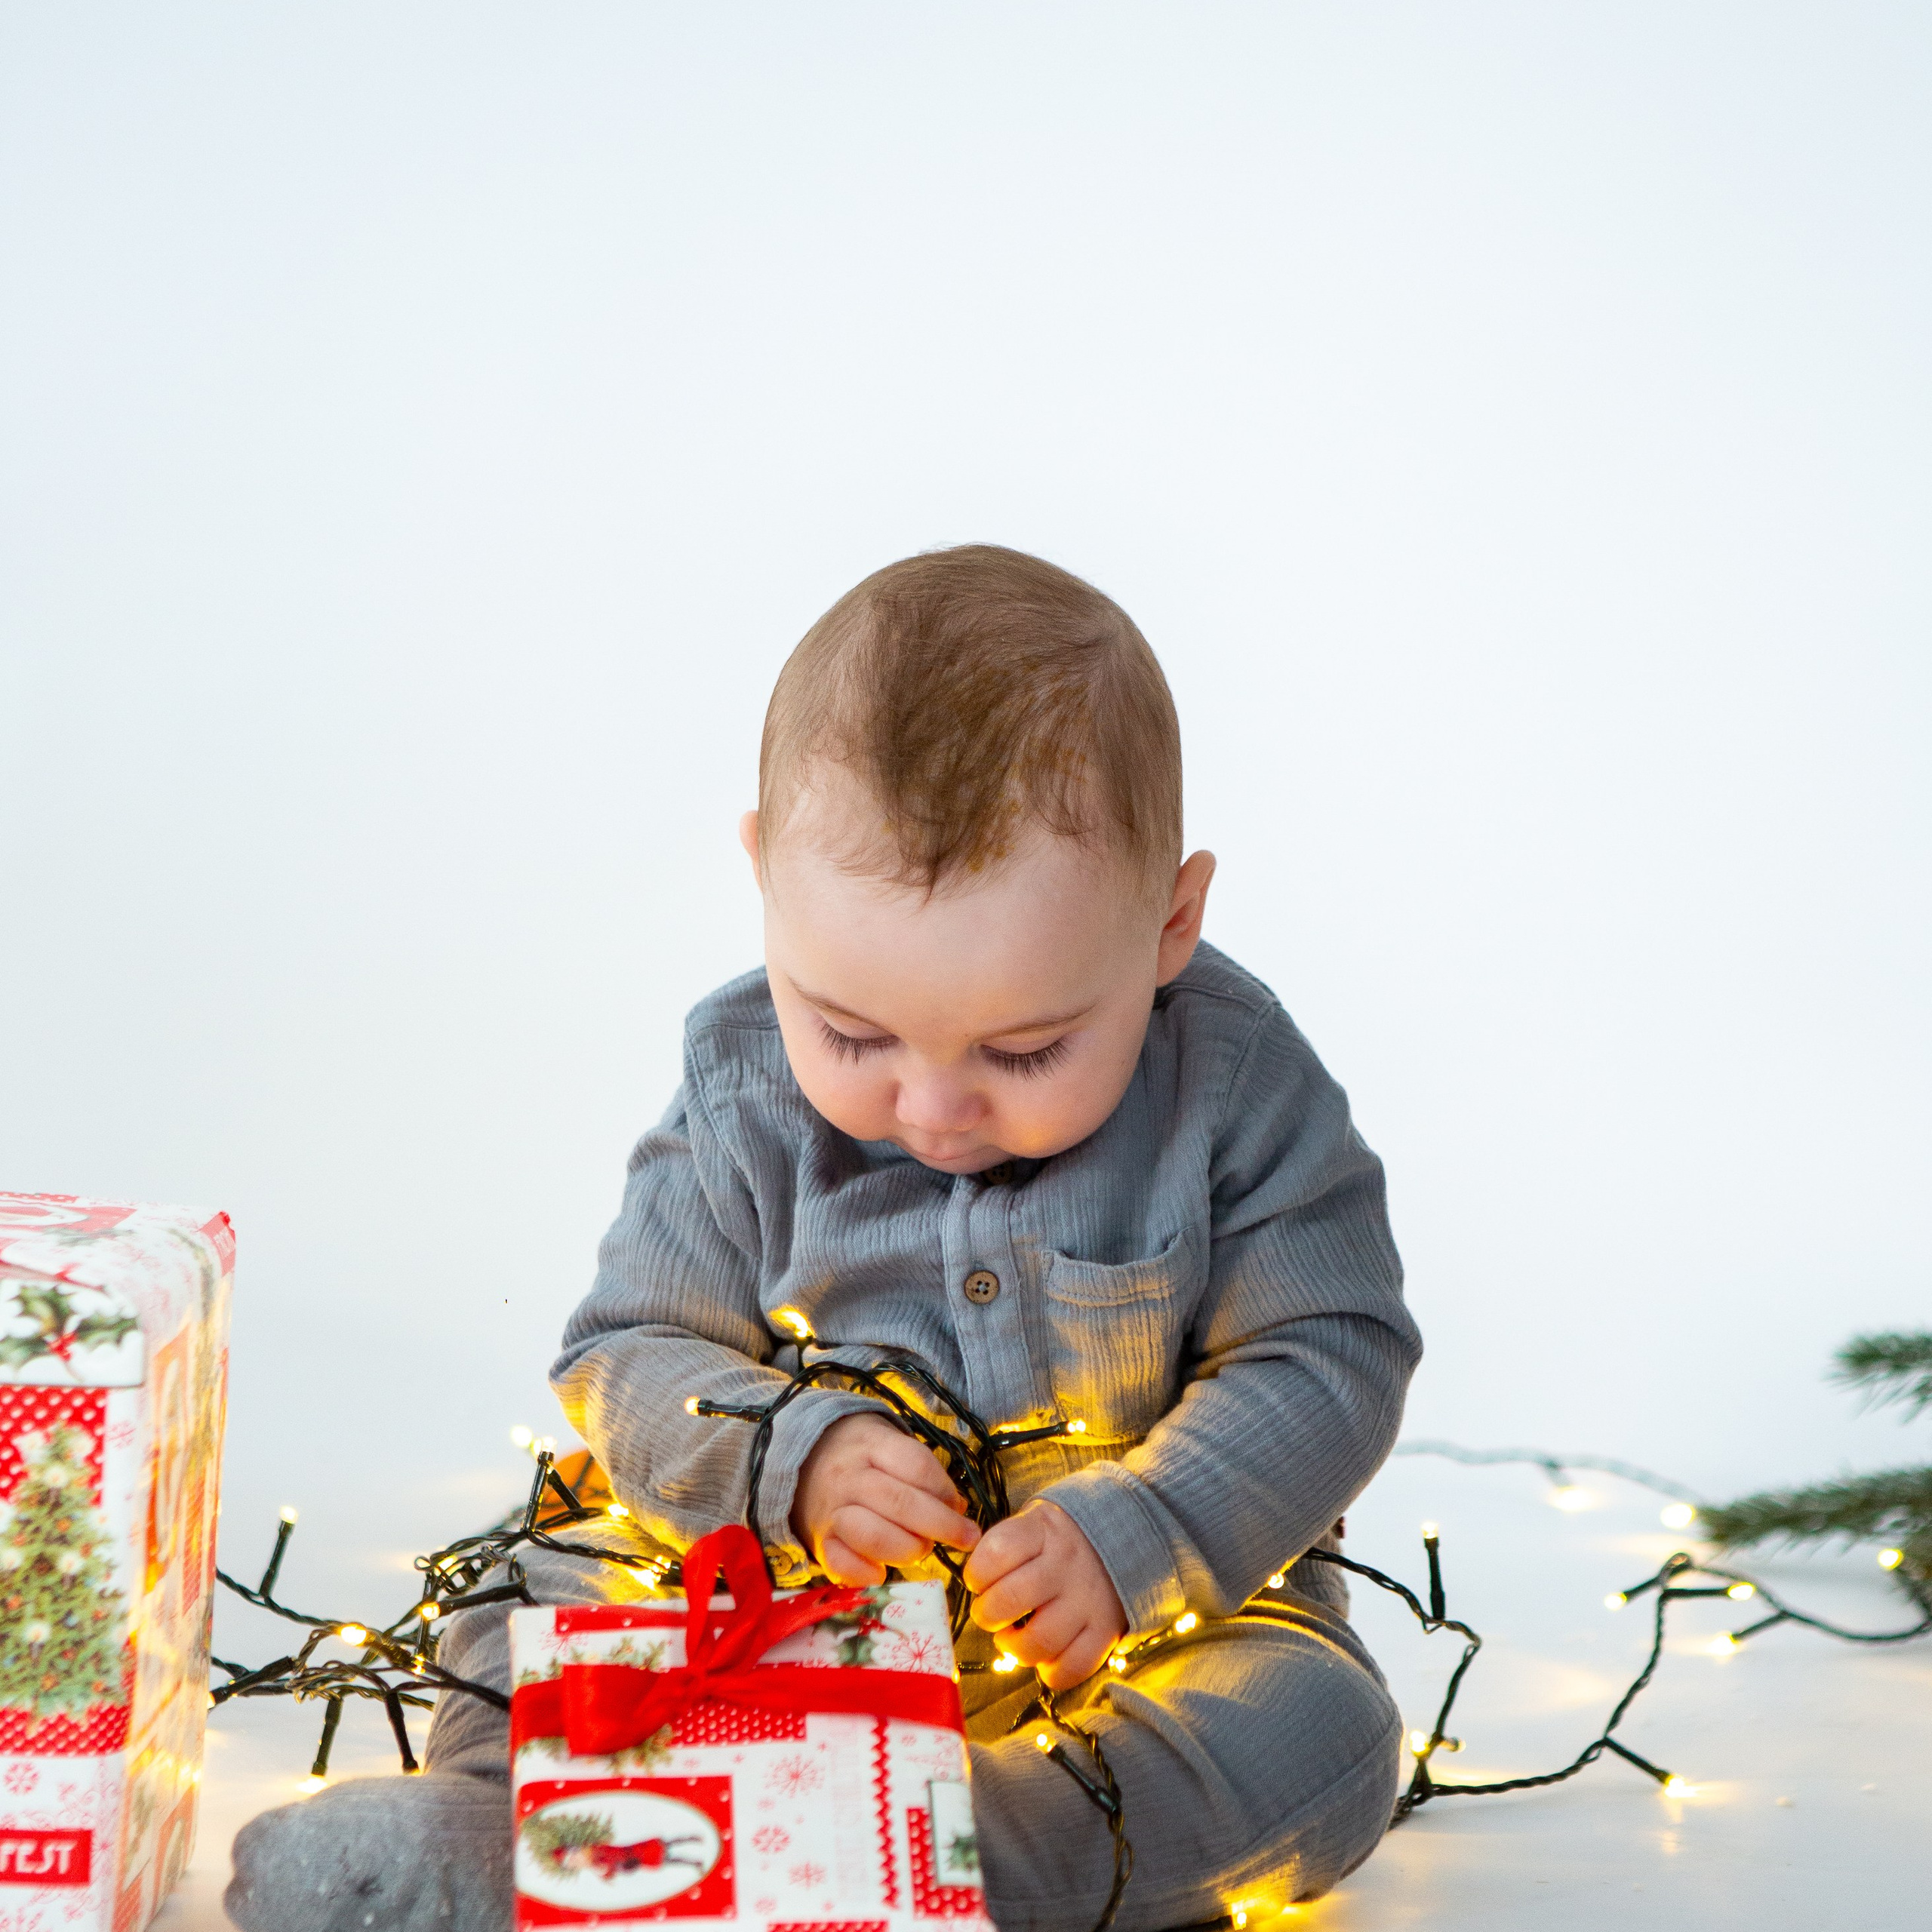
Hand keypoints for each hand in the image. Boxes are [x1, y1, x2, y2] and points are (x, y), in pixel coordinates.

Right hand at [793, 1412, 980, 1585]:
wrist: (802, 1462)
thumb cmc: (861, 1457)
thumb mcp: (889, 1446)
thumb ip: (923, 1472)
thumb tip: (958, 1509)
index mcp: (871, 1446)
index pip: (915, 1465)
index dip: (945, 1490)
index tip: (962, 1508)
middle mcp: (849, 1477)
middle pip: (899, 1502)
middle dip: (940, 1525)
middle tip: (964, 1538)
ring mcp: (832, 1510)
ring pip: (872, 1534)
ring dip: (907, 1548)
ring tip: (922, 1549)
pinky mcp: (820, 1541)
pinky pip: (840, 1563)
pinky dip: (864, 1573)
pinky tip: (881, 1573)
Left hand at [963, 1498, 1126, 1689]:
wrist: (1124, 1536)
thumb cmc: (1058, 1538)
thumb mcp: (1032, 1522)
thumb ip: (1003, 1546)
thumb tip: (972, 1584)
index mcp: (1042, 1530)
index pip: (996, 1553)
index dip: (976, 1574)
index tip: (978, 1581)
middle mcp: (1066, 1564)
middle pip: (1012, 1599)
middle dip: (988, 1615)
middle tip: (990, 1615)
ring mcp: (1088, 1599)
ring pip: (1040, 1640)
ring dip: (1014, 1648)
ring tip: (1011, 1639)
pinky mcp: (1107, 1630)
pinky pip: (1074, 1667)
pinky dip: (1051, 1673)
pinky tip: (1044, 1659)